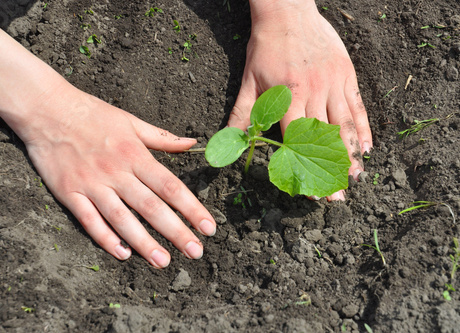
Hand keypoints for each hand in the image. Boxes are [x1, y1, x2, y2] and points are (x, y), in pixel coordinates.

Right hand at [23, 85, 215, 267]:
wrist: (47, 109)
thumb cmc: (93, 114)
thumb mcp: (131, 121)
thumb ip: (162, 137)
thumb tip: (193, 142)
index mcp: (135, 155)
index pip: (170, 187)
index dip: (192, 209)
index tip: (209, 227)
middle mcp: (117, 173)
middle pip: (151, 207)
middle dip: (176, 232)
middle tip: (195, 252)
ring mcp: (93, 185)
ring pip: (122, 219)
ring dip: (144, 242)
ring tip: (163, 261)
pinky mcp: (70, 193)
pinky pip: (89, 220)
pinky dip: (105, 238)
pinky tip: (122, 253)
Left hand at [230, 2, 371, 199]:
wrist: (287, 12)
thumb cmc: (265, 49)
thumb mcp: (248, 82)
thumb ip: (242, 114)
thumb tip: (228, 142)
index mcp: (288, 98)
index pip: (297, 142)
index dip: (305, 168)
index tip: (311, 191)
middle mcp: (313, 94)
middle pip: (324, 139)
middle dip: (332, 170)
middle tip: (339, 196)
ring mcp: (333, 84)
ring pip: (345, 125)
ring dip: (352, 154)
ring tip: (357, 178)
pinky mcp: (347, 74)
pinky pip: (358, 106)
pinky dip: (364, 128)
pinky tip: (368, 147)